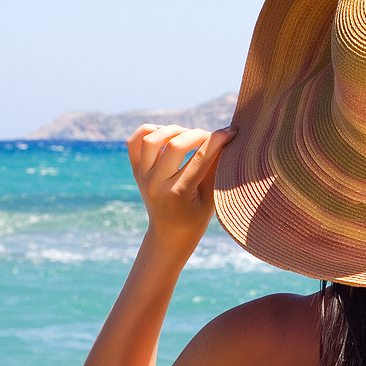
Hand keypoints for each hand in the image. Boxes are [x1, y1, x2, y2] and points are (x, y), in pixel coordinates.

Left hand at [126, 124, 233, 251]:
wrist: (169, 235)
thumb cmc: (195, 217)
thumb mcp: (211, 198)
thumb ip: (216, 169)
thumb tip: (226, 138)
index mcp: (177, 194)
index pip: (199, 158)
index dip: (218, 141)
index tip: (232, 132)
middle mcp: (155, 184)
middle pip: (175, 145)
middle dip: (198, 134)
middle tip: (210, 138)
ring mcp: (142, 176)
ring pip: (151, 139)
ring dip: (174, 130)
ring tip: (187, 135)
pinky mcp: (135, 170)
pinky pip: (134, 141)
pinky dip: (150, 131)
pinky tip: (167, 135)